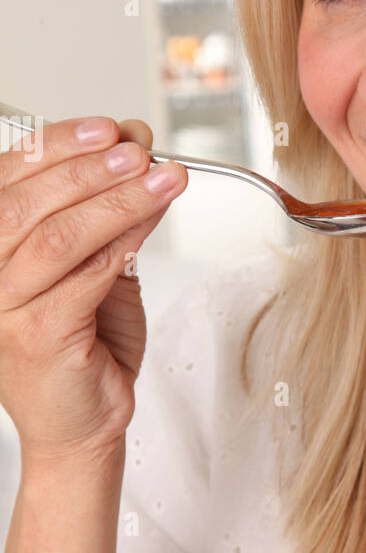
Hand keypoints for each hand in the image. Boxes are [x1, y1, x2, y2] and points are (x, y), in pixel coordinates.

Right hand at [0, 114, 186, 465]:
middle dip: (90, 167)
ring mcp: (3, 308)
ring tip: (162, 176)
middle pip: (29, 201)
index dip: (58, 146)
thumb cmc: (84, 346)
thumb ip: (109, 209)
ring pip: (59, 235)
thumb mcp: (95, 264)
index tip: (108, 128)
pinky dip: (125, 238)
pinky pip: (86, 274)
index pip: (9, 180)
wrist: (82, 424)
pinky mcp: (38, 335)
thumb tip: (135, 143)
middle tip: (139, 149)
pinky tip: (153, 218)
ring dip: (118, 198)